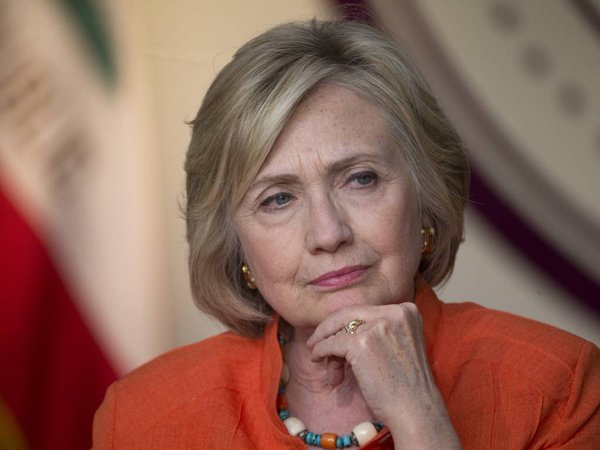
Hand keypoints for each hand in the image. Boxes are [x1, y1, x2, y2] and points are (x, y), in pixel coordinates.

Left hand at [306, 303, 460, 448]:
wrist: (416, 411)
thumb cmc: (406, 385)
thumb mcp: (399, 344)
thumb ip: (379, 330)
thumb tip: (343, 328)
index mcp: (406, 310)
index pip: (366, 311)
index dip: (348, 324)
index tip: (336, 334)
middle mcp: (394, 313)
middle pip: (350, 313)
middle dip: (329, 327)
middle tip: (316, 340)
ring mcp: (378, 326)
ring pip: (339, 328)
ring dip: (327, 344)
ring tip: (322, 361)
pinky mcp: (362, 343)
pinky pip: (331, 343)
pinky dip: (321, 350)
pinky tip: (317, 358)